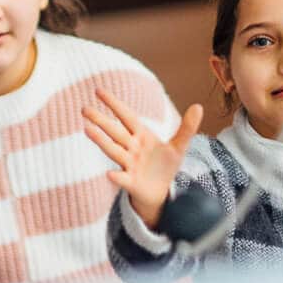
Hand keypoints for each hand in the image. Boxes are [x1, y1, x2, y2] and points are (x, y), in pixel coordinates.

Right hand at [82, 90, 202, 228]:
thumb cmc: (165, 166)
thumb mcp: (179, 146)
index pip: (126, 116)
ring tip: (87, 130)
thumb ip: (187, 127)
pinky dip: (117, 176)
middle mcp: (132, 148)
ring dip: (101, 141)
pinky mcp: (131, 182)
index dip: (114, 104)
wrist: (160, 192)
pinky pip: (123, 178)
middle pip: (114, 131)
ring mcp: (129, 165)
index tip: (98, 90)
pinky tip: (110, 174)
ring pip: (114, 151)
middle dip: (100, 120)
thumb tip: (199, 106)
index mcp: (141, 136)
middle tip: (84, 109)